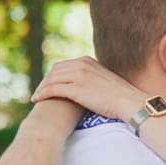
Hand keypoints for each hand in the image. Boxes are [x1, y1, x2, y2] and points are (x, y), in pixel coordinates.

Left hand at [32, 56, 146, 121]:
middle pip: (55, 70)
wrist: (129, 102)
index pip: (63, 65)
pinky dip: (43, 94)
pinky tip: (38, 100)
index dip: (53, 75)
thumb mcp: (105, 81)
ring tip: (36, 97)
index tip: (48, 85)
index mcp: (88, 61)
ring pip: (51, 79)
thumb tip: (87, 86)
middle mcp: (82, 65)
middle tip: (39, 92)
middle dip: (45, 81)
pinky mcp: (76, 88)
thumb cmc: (120, 97)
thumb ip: (93, 79)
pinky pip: (53, 89)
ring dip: (41, 88)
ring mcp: (79, 76)